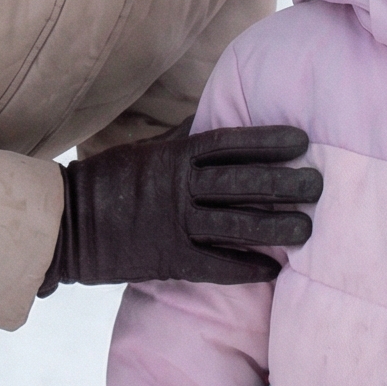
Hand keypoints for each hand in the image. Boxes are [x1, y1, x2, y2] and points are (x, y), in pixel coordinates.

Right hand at [42, 125, 320, 290]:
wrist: (66, 225)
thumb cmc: (108, 181)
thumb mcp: (145, 149)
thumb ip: (181, 136)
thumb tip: (212, 115)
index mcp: (174, 158)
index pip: (230, 144)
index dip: (268, 141)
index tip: (301, 140)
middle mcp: (178, 188)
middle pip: (241, 183)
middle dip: (283, 183)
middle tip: (319, 184)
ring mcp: (174, 225)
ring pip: (235, 224)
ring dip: (274, 227)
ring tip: (308, 229)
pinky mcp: (168, 260)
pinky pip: (215, 266)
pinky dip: (246, 268)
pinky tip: (274, 270)